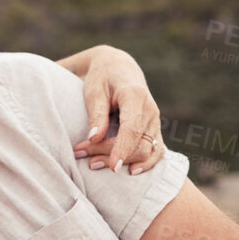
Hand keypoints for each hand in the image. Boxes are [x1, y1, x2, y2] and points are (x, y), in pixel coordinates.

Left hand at [71, 46, 163, 175]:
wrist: (119, 68)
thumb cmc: (102, 78)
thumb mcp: (94, 91)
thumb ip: (96, 114)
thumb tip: (94, 137)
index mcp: (135, 96)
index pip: (132, 128)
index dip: (123, 148)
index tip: (113, 166)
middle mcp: (150, 110)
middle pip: (138, 142)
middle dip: (110, 154)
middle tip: (82, 155)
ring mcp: (155, 120)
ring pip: (146, 150)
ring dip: (123, 161)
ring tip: (93, 163)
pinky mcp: (154, 129)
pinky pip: (156, 150)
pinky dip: (146, 163)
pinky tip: (131, 172)